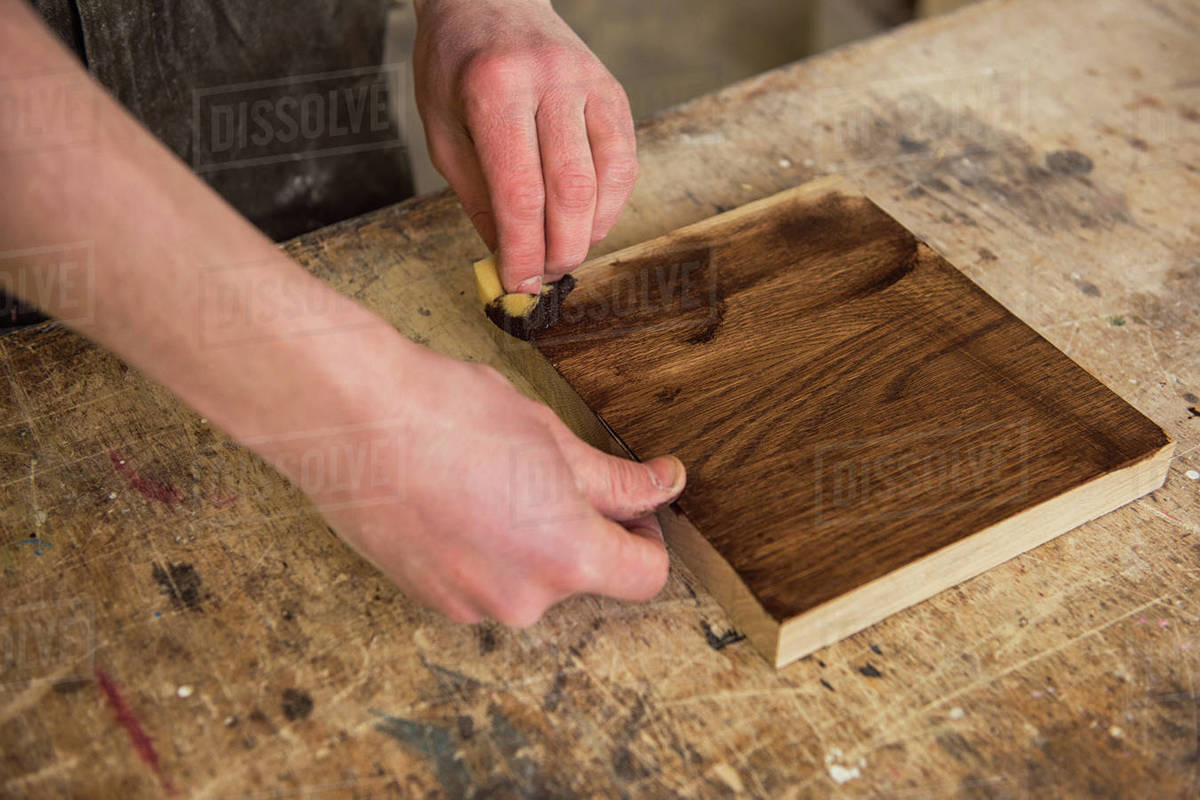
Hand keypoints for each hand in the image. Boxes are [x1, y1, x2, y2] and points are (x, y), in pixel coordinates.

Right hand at [269, 340, 684, 625]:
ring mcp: (469, 605)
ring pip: (528, 579)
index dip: (648, 535)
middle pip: (582, 576)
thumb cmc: (448, 414)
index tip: (635, 503)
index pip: (645, 576)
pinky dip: (483, 549)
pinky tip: (457, 497)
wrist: (348, 417)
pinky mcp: (427, 599)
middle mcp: (523, 598)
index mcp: (568, 556)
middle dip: (580, 530)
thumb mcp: (551, 437)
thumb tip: (661, 487)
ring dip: (528, 540)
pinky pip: (480, 581)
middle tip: (552, 471)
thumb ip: (614, 480)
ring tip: (493, 478)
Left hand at [413, 0, 638, 293]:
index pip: (519, 192)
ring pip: (604, 182)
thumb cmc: (455, 69)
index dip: (524, 251)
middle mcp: (548, 81)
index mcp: (494, 89)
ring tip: (563, 254)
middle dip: (560, 251)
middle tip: (543, 277)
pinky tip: (587, 222)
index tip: (519, 286)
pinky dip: (609, 205)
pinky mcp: (612, 91)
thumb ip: (479, 198)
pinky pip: (623, 162)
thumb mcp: (443, 132)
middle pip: (569, 192)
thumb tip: (509, 261)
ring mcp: (588, 83)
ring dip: (588, 234)